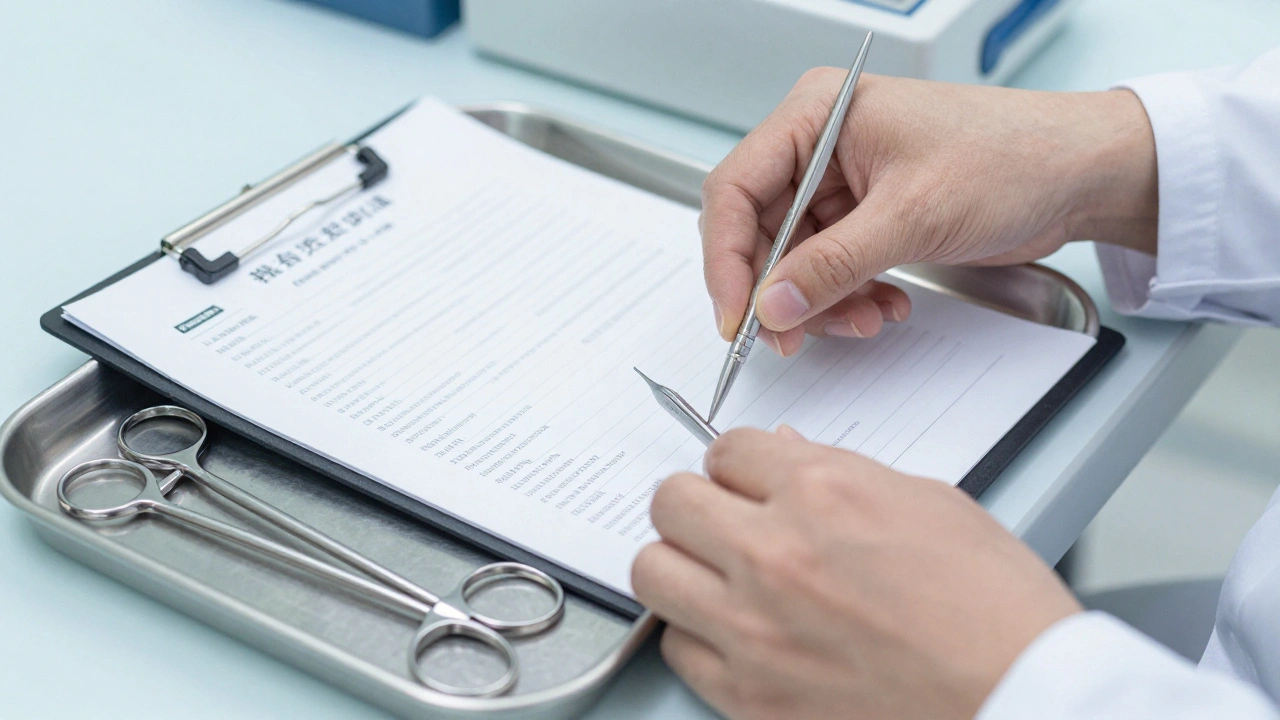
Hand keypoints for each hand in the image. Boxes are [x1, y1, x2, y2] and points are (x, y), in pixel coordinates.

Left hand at [632, 427, 1081, 719]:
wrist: (1019, 699)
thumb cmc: (994, 609)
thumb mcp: (929, 504)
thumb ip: (840, 473)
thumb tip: (783, 455)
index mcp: (823, 492)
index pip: (726, 450)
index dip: (739, 465)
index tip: (748, 481)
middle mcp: (774, 554)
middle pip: (672, 501)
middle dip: (696, 503)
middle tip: (723, 519)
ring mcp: (753, 629)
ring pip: (652, 570)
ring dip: (680, 564)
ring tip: (717, 575)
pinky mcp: (748, 695)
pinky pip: (676, 647)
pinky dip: (697, 635)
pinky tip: (736, 633)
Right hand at [701, 72, 1157, 354]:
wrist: (1079, 174)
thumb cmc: (1011, 155)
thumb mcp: (912, 215)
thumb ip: (832, 265)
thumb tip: (771, 306)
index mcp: (819, 113)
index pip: (736, 188)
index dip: (726, 258)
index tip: (736, 316)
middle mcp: (821, 145)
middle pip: (757, 231)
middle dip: (777, 291)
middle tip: (787, 339)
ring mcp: (841, 184)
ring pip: (793, 261)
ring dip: (818, 303)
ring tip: (863, 320)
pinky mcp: (866, 218)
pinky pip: (829, 270)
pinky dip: (846, 299)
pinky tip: (882, 307)